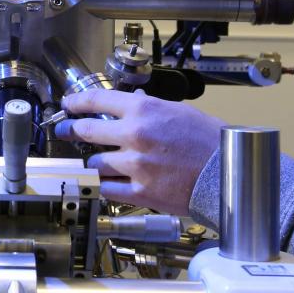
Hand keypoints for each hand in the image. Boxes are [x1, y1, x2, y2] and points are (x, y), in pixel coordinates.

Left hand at [53, 90, 224, 215]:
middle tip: (65, 131)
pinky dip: (106, 185)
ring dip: (96, 161)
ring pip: (96, 163)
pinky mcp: (140, 192)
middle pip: (86, 131)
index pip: (95, 100)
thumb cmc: (211, 141)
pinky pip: (108, 189)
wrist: (228, 173)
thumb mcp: (179, 111)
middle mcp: (134, 135)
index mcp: (143, 110)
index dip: (76, 103)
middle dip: (71, 130)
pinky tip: (110, 181)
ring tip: (101, 160)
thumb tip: (133, 102)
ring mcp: (134, 165)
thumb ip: (150, 107)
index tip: (68, 105)